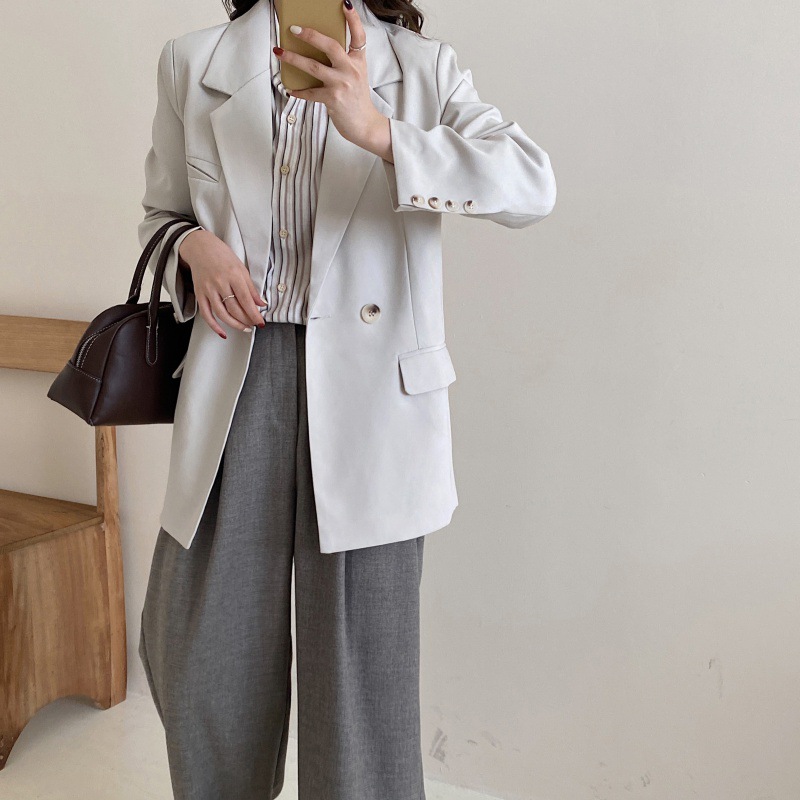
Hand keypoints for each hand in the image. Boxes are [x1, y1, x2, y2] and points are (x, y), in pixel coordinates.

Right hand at [178, 229, 266, 338]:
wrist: (200, 247)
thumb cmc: (223, 256)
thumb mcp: (242, 268)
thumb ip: (251, 288)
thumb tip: (262, 304)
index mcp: (233, 275)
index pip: (246, 300)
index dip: (254, 314)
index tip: (261, 322)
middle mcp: (220, 283)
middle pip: (234, 309)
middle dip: (246, 320)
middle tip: (254, 325)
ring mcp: (208, 289)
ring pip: (222, 314)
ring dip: (235, 324)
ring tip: (244, 328)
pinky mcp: (199, 294)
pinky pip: (206, 314)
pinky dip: (214, 326)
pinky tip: (223, 333)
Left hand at [273, 0, 392, 161]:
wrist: (365, 125)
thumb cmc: (357, 100)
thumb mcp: (357, 75)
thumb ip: (344, 61)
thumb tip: (319, 50)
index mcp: (358, 61)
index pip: (358, 36)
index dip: (353, 19)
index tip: (346, 4)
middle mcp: (351, 70)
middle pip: (330, 45)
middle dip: (310, 35)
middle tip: (294, 30)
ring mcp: (341, 84)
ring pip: (313, 66)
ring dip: (293, 58)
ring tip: (280, 52)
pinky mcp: (332, 99)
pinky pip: (309, 92)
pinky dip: (298, 91)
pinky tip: (290, 89)